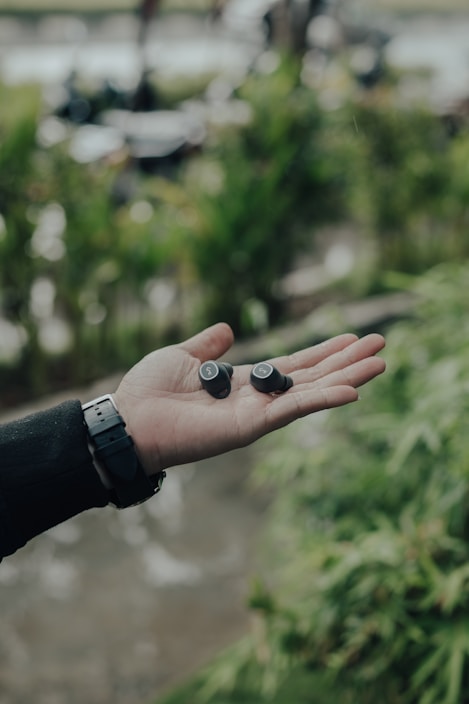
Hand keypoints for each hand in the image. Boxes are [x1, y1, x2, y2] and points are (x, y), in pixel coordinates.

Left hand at [114, 323, 385, 475]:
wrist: (129, 418)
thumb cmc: (149, 390)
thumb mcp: (182, 355)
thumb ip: (208, 346)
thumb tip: (227, 330)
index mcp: (244, 382)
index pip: (294, 365)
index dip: (323, 351)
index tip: (350, 337)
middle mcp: (257, 399)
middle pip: (313, 377)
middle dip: (346, 362)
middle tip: (380, 344)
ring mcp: (257, 414)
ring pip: (312, 393)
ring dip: (348, 377)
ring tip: (380, 362)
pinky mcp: (250, 426)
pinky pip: (293, 411)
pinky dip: (323, 400)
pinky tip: (352, 390)